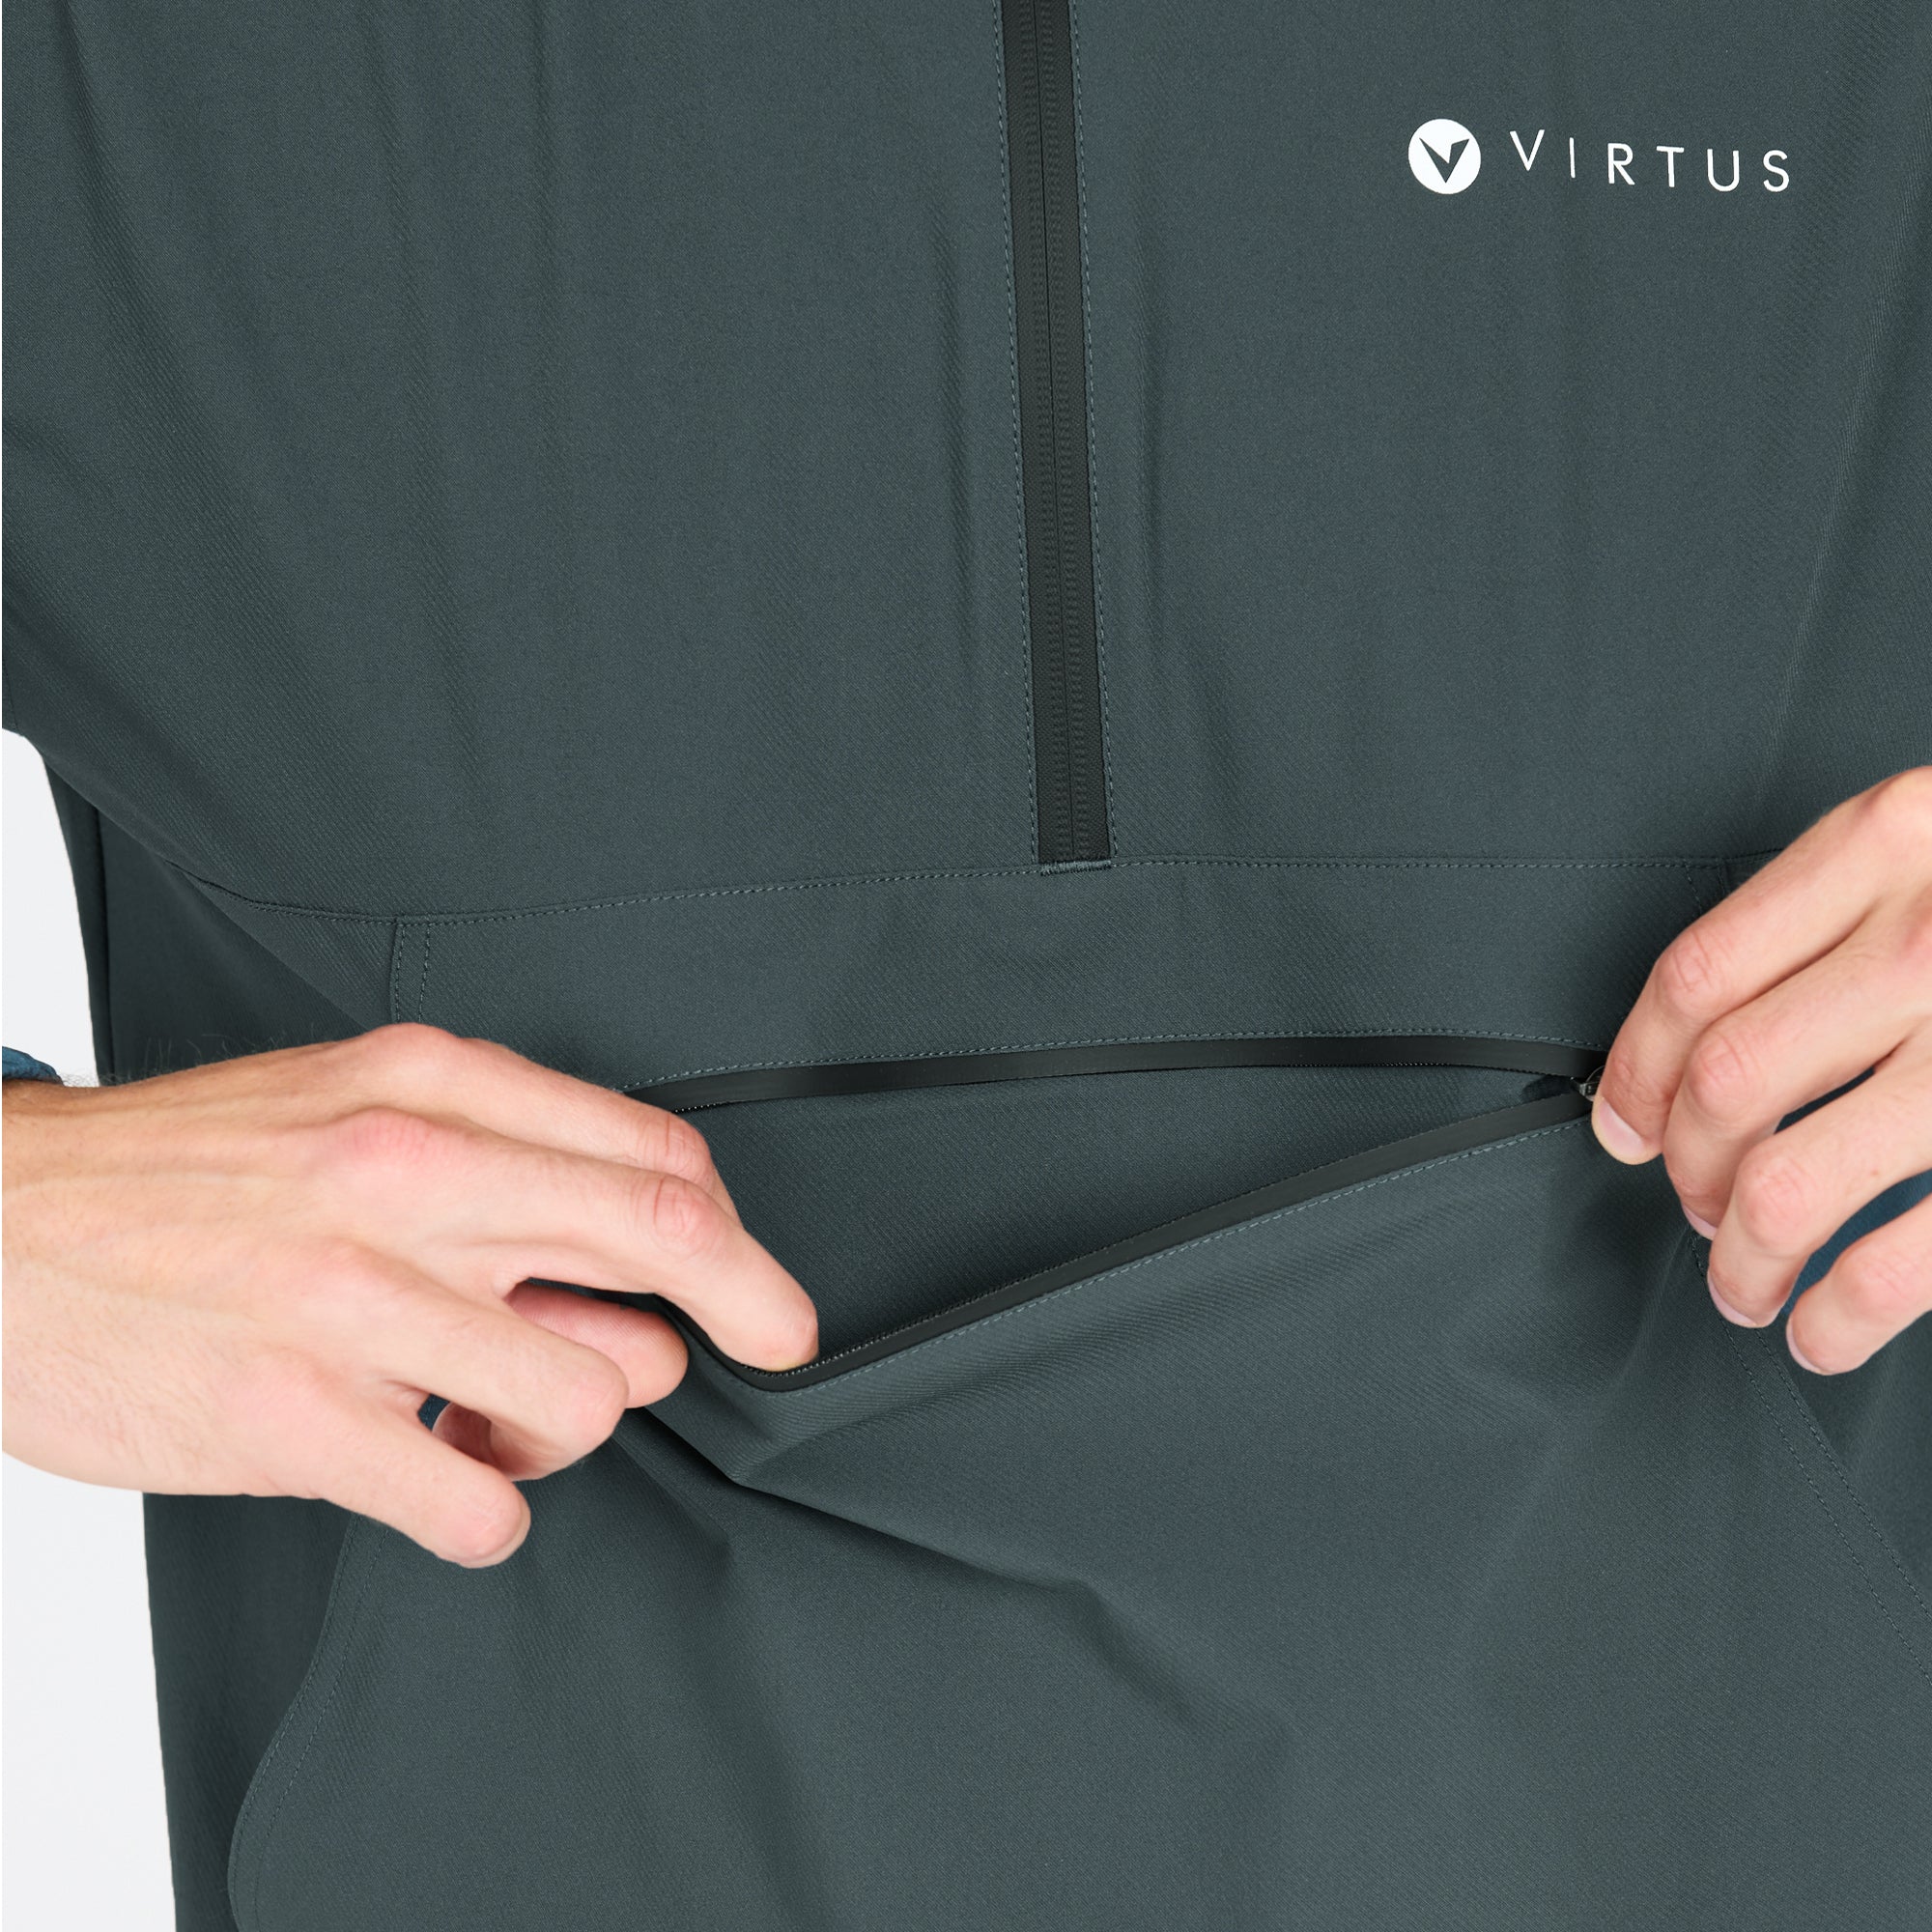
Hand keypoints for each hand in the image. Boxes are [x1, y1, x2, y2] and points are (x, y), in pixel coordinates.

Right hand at [2, 1025, 815, 1563]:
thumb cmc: (179, 1174)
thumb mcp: (347, 1109)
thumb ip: (498, 1170)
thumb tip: (625, 1281)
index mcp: (423, 1087)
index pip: (648, 1151)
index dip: (733, 1229)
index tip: (758, 1283)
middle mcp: (401, 1176)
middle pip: (659, 1235)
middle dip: (749, 1304)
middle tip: (769, 1344)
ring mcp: (349, 1299)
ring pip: (585, 1392)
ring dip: (569, 1427)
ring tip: (499, 1417)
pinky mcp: (292, 1418)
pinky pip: (477, 1505)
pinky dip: (490, 1513)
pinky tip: (451, 1481)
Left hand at [1590, 767, 1931, 1374]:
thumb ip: (1835, 907)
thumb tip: (1700, 1035)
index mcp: (1887, 846)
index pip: (1694, 977)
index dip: (1636, 1069)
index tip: (1623, 1119)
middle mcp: (1928, 940)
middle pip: (1727, 1087)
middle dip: (1687, 1168)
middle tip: (1693, 1203)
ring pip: (1790, 1184)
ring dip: (1744, 1258)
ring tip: (1745, 1282)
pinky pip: (1898, 1258)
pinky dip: (1835, 1315)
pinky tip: (1822, 1329)